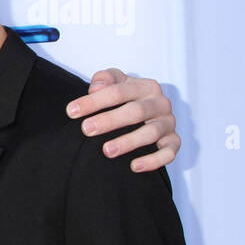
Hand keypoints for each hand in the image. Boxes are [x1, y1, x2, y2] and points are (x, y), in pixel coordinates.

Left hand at [66, 69, 180, 172]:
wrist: (147, 112)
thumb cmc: (125, 98)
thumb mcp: (114, 83)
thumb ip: (104, 79)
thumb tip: (96, 87)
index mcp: (146, 87)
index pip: (118, 92)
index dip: (94, 101)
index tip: (71, 111)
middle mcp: (160, 103)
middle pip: (135, 111)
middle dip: (109, 121)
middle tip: (86, 130)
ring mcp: (168, 123)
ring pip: (151, 133)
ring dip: (128, 142)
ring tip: (107, 151)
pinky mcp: (173, 141)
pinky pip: (169, 153)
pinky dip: (154, 161)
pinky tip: (134, 166)